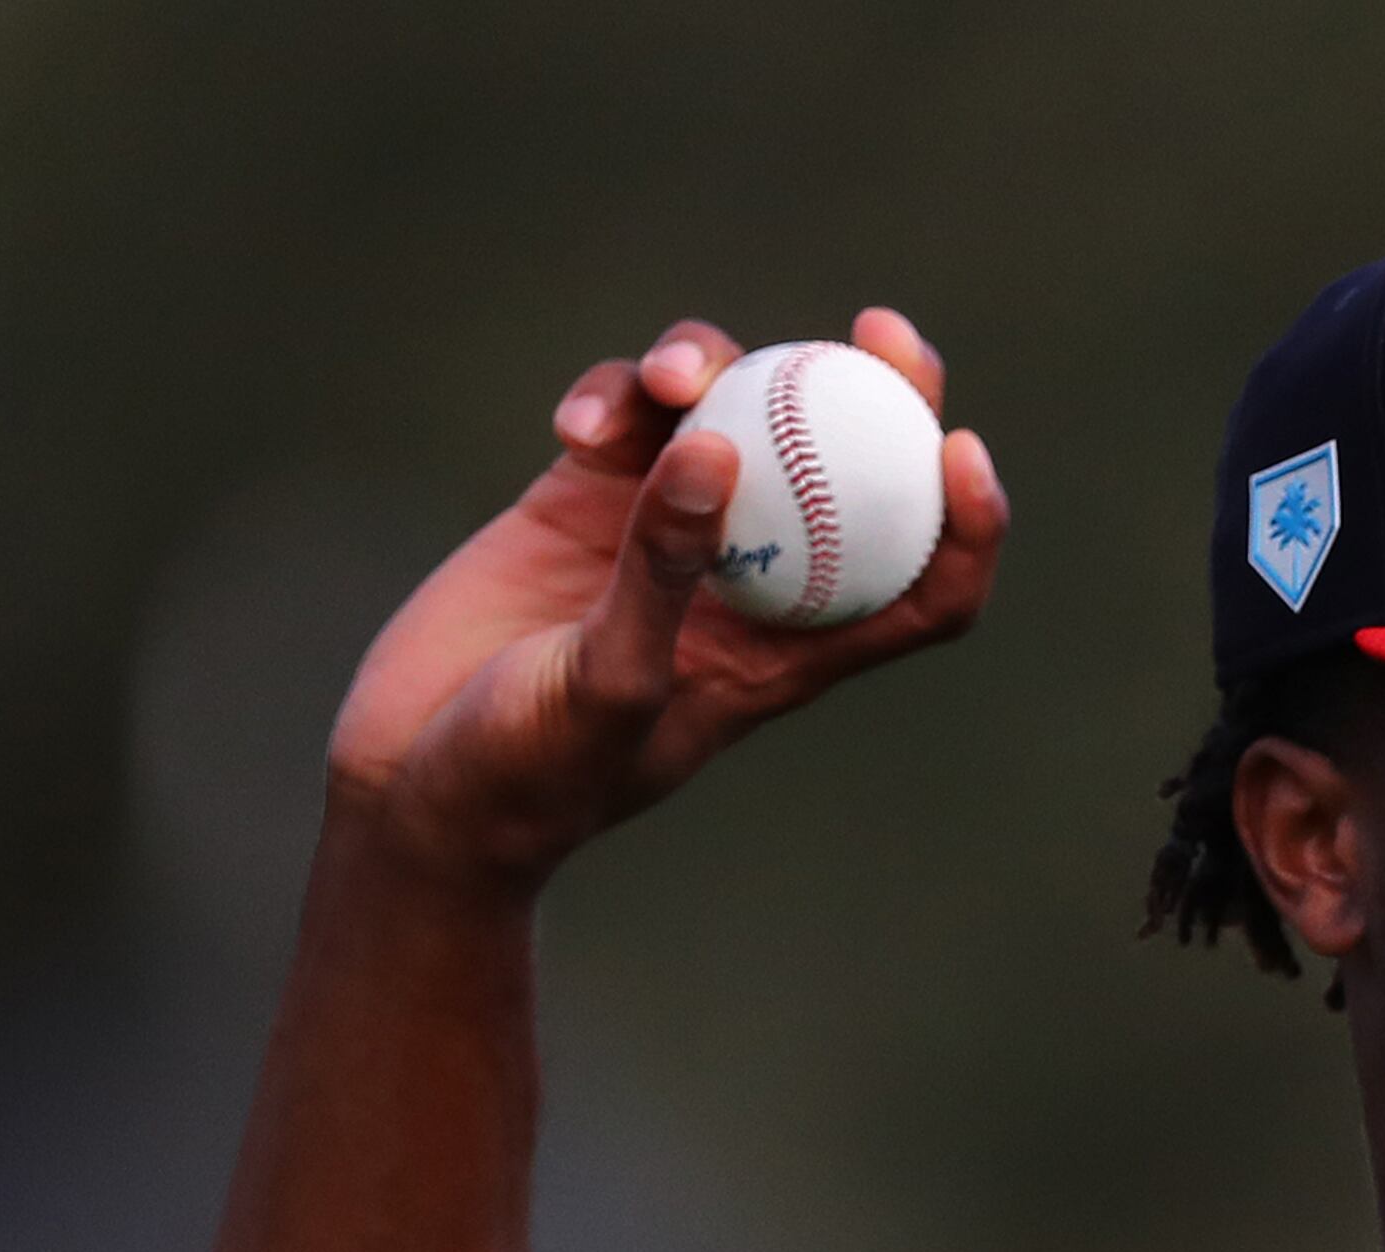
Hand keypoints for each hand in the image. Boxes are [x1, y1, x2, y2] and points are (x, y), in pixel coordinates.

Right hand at [324, 307, 1009, 888]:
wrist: (418, 788)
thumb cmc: (529, 774)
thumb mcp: (607, 684)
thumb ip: (662, 573)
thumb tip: (720, 444)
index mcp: (790, 652)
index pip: (923, 589)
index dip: (967, 523)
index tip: (960, 447)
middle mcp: (747, 582)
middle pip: (850, 471)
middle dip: (880, 393)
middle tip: (878, 330)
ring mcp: (664, 534)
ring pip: (730, 416)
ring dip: (717, 372)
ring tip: (671, 377)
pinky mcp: (581, 501)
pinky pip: (625, 418)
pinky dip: (612, 399)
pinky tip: (576, 425)